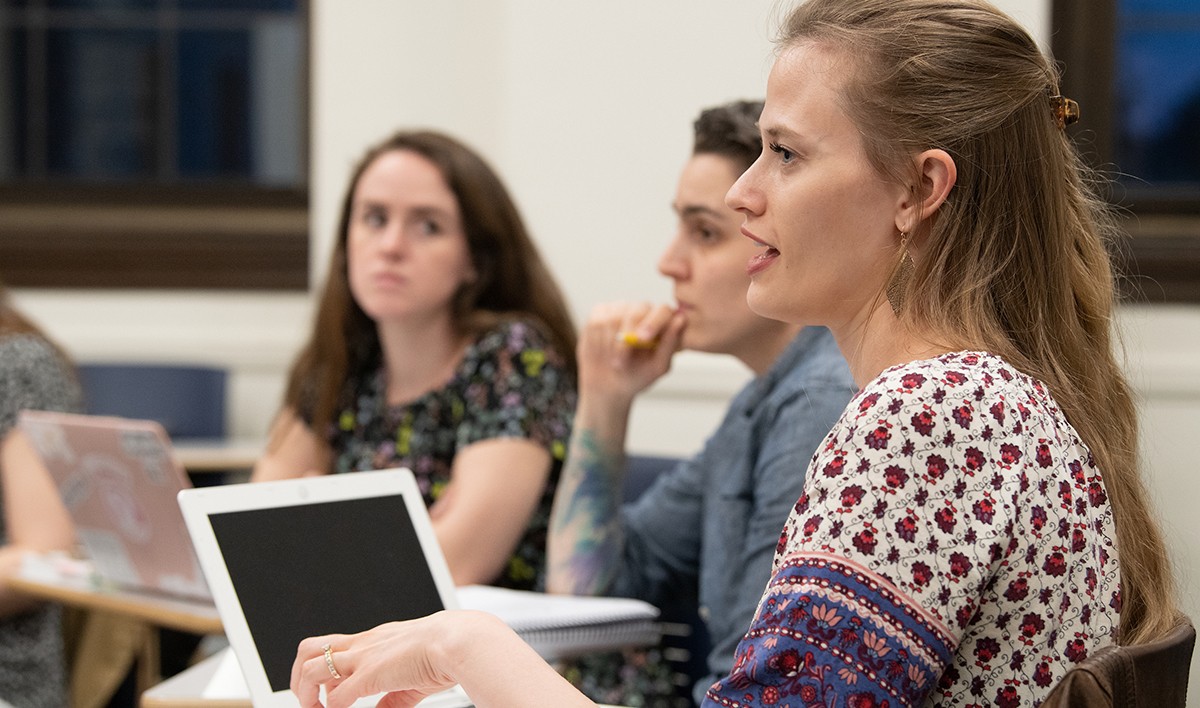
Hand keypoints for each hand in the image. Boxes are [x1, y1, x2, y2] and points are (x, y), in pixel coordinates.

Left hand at [291, 611, 493, 707]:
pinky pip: (336, 696)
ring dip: (306, 693)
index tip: (325, 692)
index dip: (321, 670)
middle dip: (299, 677)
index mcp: (372, 639)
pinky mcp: (369, 675)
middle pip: (308, 649)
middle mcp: (362, 644)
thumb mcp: (413, 674)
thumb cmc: (446, 651)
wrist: (457, 642)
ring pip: (310, 668)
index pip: (331, 647)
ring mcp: (363, 658)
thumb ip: (394, 696)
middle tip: (309, 700)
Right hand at [576, 302, 685, 403]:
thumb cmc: (638, 375)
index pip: (663, 310)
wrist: (610, 384)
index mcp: (662, 321)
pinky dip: (597, 340)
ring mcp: (620, 308)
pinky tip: (603, 351)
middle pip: (637, 311)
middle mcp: (642, 310)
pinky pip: (598, 320)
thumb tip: (679, 320)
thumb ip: (669, 344)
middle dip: (627, 337)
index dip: (653, 322)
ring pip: (614, 318)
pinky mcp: (600, 312)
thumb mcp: (657, 367)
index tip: (642, 339)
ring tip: (615, 362)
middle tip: (621, 361)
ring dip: (612, 345)